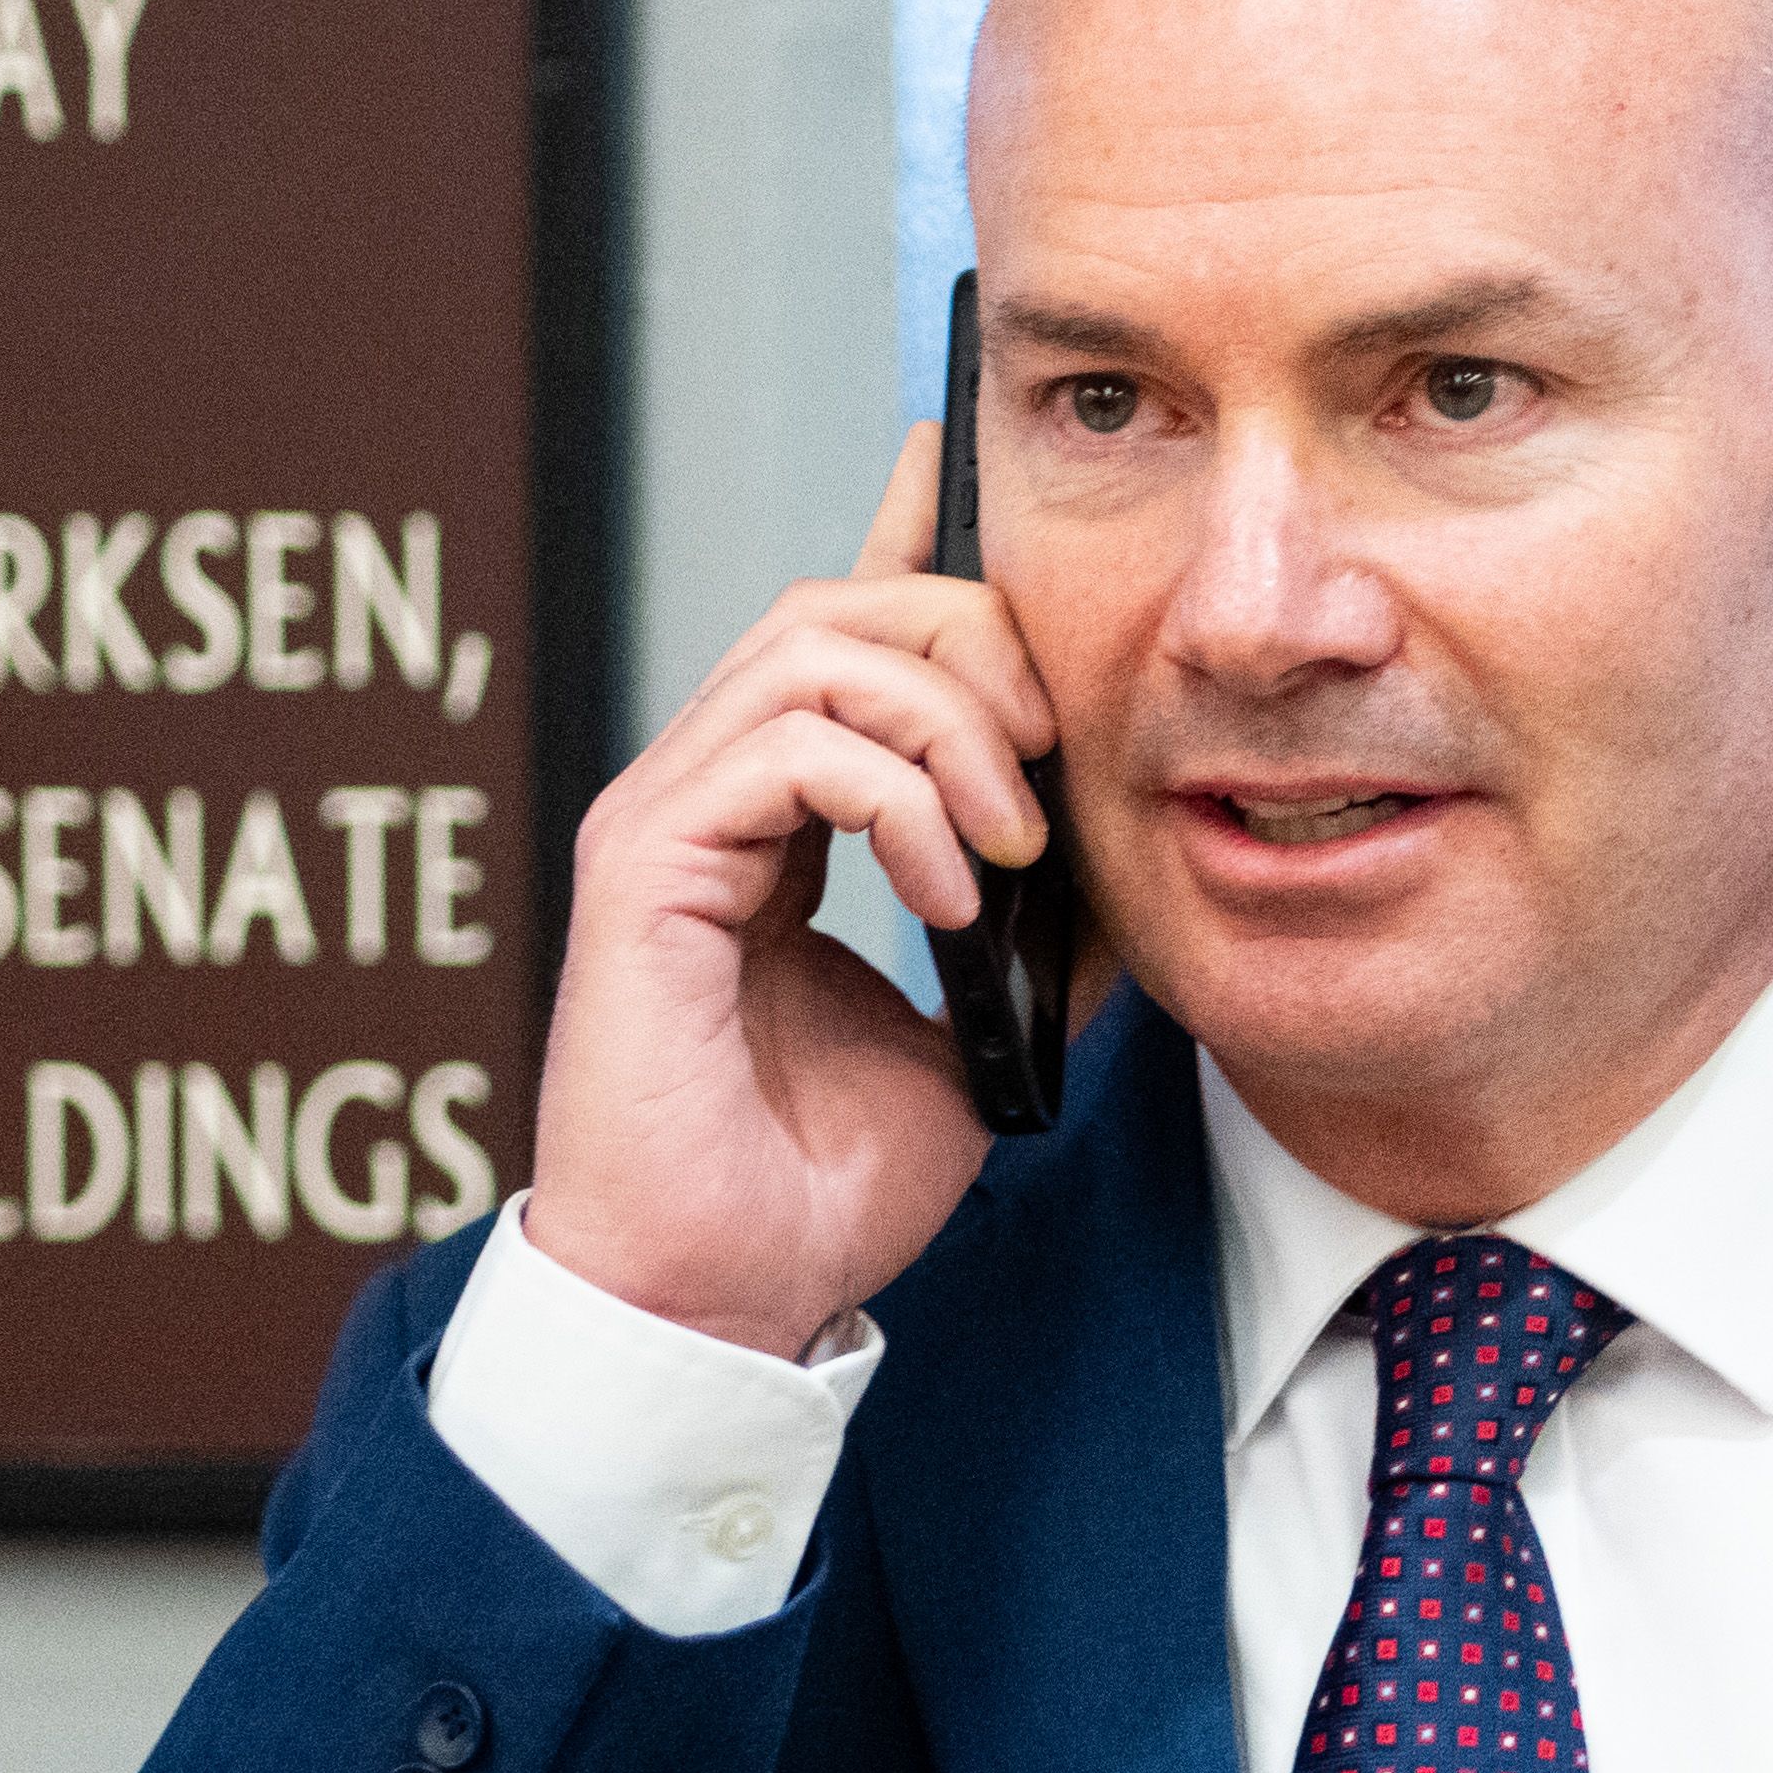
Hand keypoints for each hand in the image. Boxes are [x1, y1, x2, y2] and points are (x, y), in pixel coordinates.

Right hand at [521, 426, 1057, 1360]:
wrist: (720, 1299)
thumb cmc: (813, 1189)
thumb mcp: (975, 1040)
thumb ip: (1038, 935)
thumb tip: (1128, 859)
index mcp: (777, 820)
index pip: (846, 633)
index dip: (914, 539)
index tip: (978, 473)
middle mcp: (712, 795)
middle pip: (843, 604)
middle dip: (975, 644)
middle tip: (1051, 758)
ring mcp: (669, 818)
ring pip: (815, 646)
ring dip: (949, 724)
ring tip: (1007, 845)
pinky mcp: (644, 862)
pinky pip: (784, 741)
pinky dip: (894, 796)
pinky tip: (946, 896)